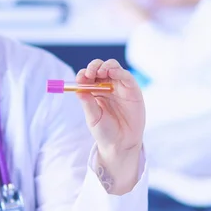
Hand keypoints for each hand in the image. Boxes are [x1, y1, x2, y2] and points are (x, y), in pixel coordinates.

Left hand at [76, 59, 144, 193]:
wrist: (121, 144)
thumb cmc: (105, 132)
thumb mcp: (93, 118)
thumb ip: (87, 104)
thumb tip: (78, 90)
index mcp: (94, 92)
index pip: (88, 77)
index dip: (83, 74)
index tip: (80, 78)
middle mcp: (107, 87)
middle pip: (99, 68)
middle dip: (93, 67)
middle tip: (90, 74)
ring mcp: (119, 87)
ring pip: (113, 67)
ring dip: (105, 66)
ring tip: (100, 73)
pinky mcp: (132, 89)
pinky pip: (126, 76)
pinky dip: (119, 71)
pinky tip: (112, 73)